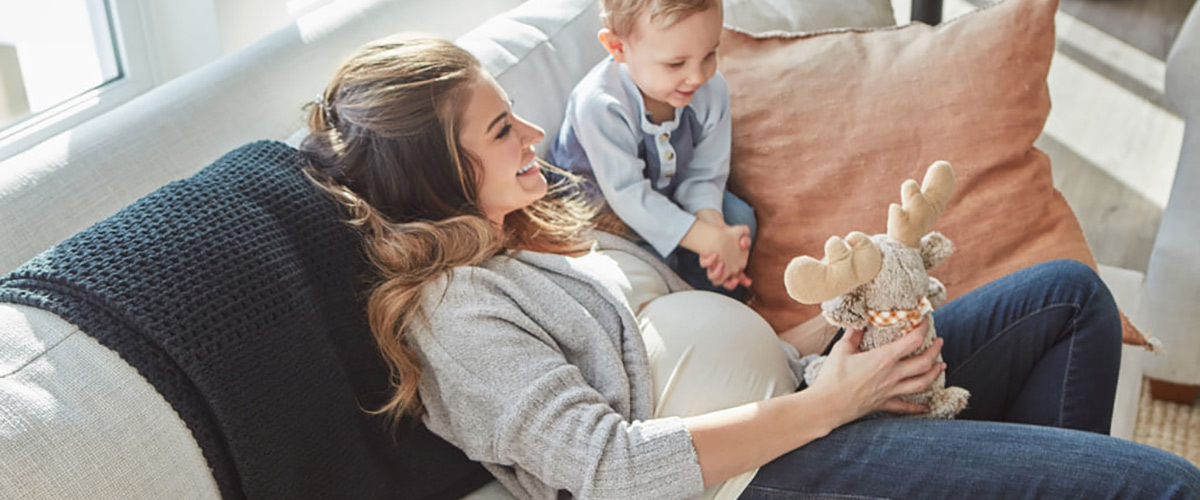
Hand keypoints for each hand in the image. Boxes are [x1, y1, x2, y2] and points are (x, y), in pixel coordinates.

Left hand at [698, 224, 751, 287]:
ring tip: (722, 264)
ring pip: (714, 277)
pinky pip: (705, 264)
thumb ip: (745, 240)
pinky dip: (709, 261)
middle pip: (727, 283)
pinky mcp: (705, 260)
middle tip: (735, 280)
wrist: (716, 229)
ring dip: (718, 274)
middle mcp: (724, 269)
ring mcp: (713, 266)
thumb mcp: (740, 235)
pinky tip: (714, 254)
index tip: (748, 281)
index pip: (740, 278)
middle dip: (731, 284)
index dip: (744, 281)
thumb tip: (744, 244)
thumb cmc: (729, 235)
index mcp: (734, 267)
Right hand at [807, 323, 944, 424]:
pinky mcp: (884, 404)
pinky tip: (926, 407)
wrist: (826, 406)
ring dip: (934, 374)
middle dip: (935, 351)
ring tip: (941, 366)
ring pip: (922, 383)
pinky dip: (918, 408)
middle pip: (924, 362)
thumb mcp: (841, 349)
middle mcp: (892, 375)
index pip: (913, 341)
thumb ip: (853, 334)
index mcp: (883, 358)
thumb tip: (860, 322)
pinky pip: (906, 407)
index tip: (925, 321)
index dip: (923, 328)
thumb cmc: (832, 377)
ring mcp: (890, 391)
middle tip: (939, 342)